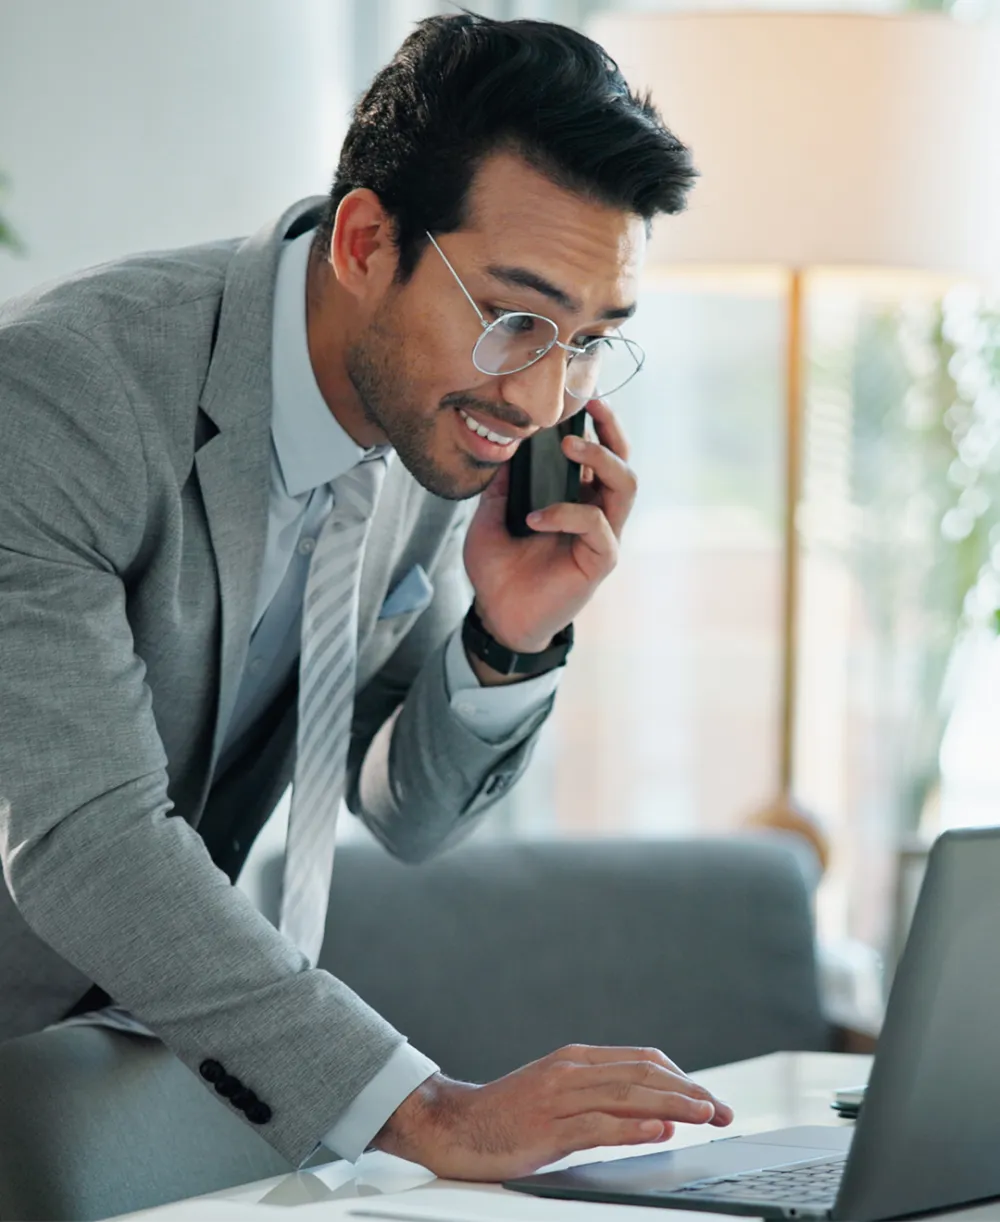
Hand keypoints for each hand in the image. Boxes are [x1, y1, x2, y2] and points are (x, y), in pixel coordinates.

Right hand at [372, 1043, 733, 1181]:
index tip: (710, 1097)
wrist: (453, 1125)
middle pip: (643, 1074)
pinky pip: (598, 1124)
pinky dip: (633, 1125)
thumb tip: (658, 1117)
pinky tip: (659, 1129)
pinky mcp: (546, 1128)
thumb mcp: (558, 1096)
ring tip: (706, 1113)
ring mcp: (558, 1098)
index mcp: (576, 1060)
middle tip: (724, 1109)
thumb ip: (602, 1101)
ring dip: (673, 1103)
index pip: (642, 1060)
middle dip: (690, 1090)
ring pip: (628, 1093)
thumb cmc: (507, 1115)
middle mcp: (571, 1071)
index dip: (682, 1077)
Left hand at [463, 399, 635, 653]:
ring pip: (625, 486)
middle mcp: (596, 513)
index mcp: (576, 499)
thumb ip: (500, 483)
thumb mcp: (489, 516)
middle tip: (589, 408)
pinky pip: (597, 526)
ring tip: (569, 447)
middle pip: (623, 462)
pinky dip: (566, 514)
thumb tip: (503, 443)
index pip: (599, 454)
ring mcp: (602, 536)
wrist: (497, 616)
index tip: (584, 396)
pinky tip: (534, 519)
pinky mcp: (600, 560)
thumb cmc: (499, 569)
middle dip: (610, 430)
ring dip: (600, 459)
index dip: (598, 424)